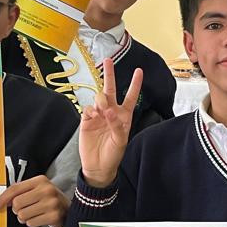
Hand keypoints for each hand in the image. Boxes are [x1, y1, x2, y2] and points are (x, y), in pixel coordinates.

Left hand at [0, 174, 67, 226]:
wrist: (69, 210)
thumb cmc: (48, 200)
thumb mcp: (36, 190)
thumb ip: (19, 193)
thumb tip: (0, 202)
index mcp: (40, 180)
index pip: (15, 189)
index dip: (2, 199)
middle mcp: (47, 190)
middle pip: (17, 203)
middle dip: (17, 209)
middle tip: (25, 209)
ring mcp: (52, 203)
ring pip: (22, 215)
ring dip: (24, 217)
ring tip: (34, 214)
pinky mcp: (54, 216)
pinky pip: (31, 223)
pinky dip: (32, 223)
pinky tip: (40, 218)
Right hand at [79, 60, 142, 187]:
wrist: (98, 166)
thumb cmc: (113, 154)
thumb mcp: (121, 141)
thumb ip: (117, 124)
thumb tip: (109, 110)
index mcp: (124, 116)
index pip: (130, 97)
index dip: (135, 84)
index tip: (139, 71)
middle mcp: (111, 112)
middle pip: (110, 89)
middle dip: (110, 75)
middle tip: (108, 60)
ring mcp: (98, 115)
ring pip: (99, 98)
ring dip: (101, 100)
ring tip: (103, 111)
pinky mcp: (86, 120)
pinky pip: (88, 108)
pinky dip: (91, 110)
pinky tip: (93, 117)